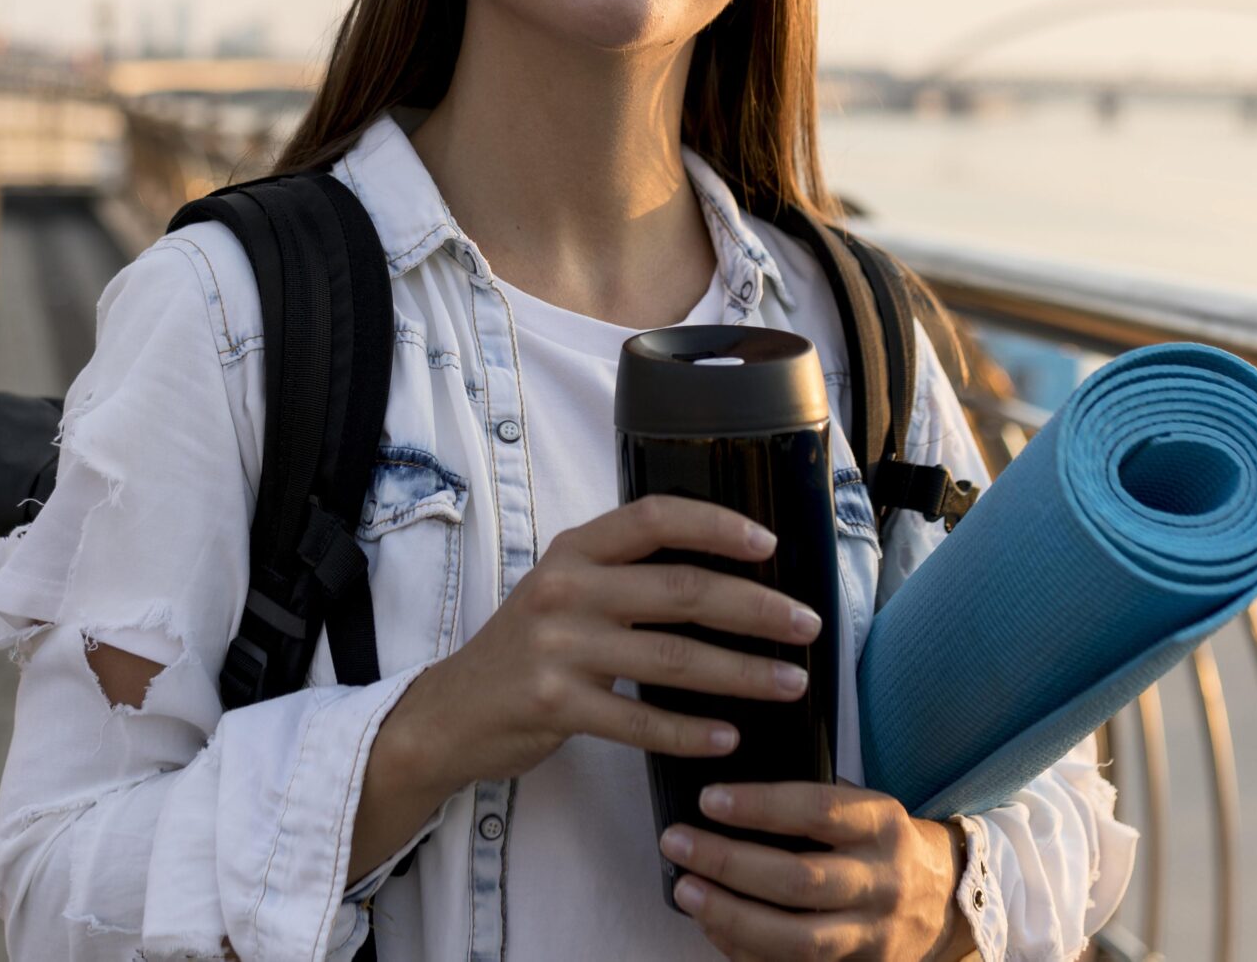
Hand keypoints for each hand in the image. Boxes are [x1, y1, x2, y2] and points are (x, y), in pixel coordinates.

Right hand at [373, 495, 822, 791]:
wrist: (448, 712)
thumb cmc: (525, 648)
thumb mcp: (563, 590)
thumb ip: (623, 574)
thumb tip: (720, 569)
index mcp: (574, 550)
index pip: (655, 518)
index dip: (717, 525)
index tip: (770, 545)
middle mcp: (566, 589)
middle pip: (682, 590)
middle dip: (756, 609)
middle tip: (808, 626)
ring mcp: (558, 648)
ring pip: (673, 658)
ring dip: (742, 673)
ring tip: (791, 682)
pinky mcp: (555, 705)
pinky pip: (640, 721)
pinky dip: (690, 731)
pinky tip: (729, 737)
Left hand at [659, 782, 969, 960]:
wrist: (942, 901)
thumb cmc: (882, 842)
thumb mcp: (865, 807)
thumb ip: (814, 801)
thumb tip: (732, 794)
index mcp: (881, 825)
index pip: (818, 811)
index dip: (760, 805)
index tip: (709, 799)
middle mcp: (881, 881)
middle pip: (799, 880)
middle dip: (728, 862)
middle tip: (676, 841)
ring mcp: (872, 933)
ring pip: (797, 938)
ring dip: (731, 916)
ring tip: (686, 890)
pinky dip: (745, 949)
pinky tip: (712, 925)